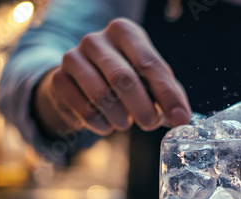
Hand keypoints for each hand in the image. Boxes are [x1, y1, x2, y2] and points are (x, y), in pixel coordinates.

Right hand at [36, 18, 190, 135]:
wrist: (81, 76)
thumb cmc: (125, 75)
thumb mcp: (149, 77)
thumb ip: (168, 94)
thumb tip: (182, 118)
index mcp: (125, 32)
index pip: (150, 64)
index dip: (168, 95)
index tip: (180, 119)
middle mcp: (96, 40)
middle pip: (123, 79)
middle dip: (143, 108)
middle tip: (150, 124)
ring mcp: (73, 57)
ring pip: (101, 96)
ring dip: (121, 118)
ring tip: (126, 122)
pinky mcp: (58, 79)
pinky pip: (83, 109)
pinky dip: (100, 124)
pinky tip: (106, 124)